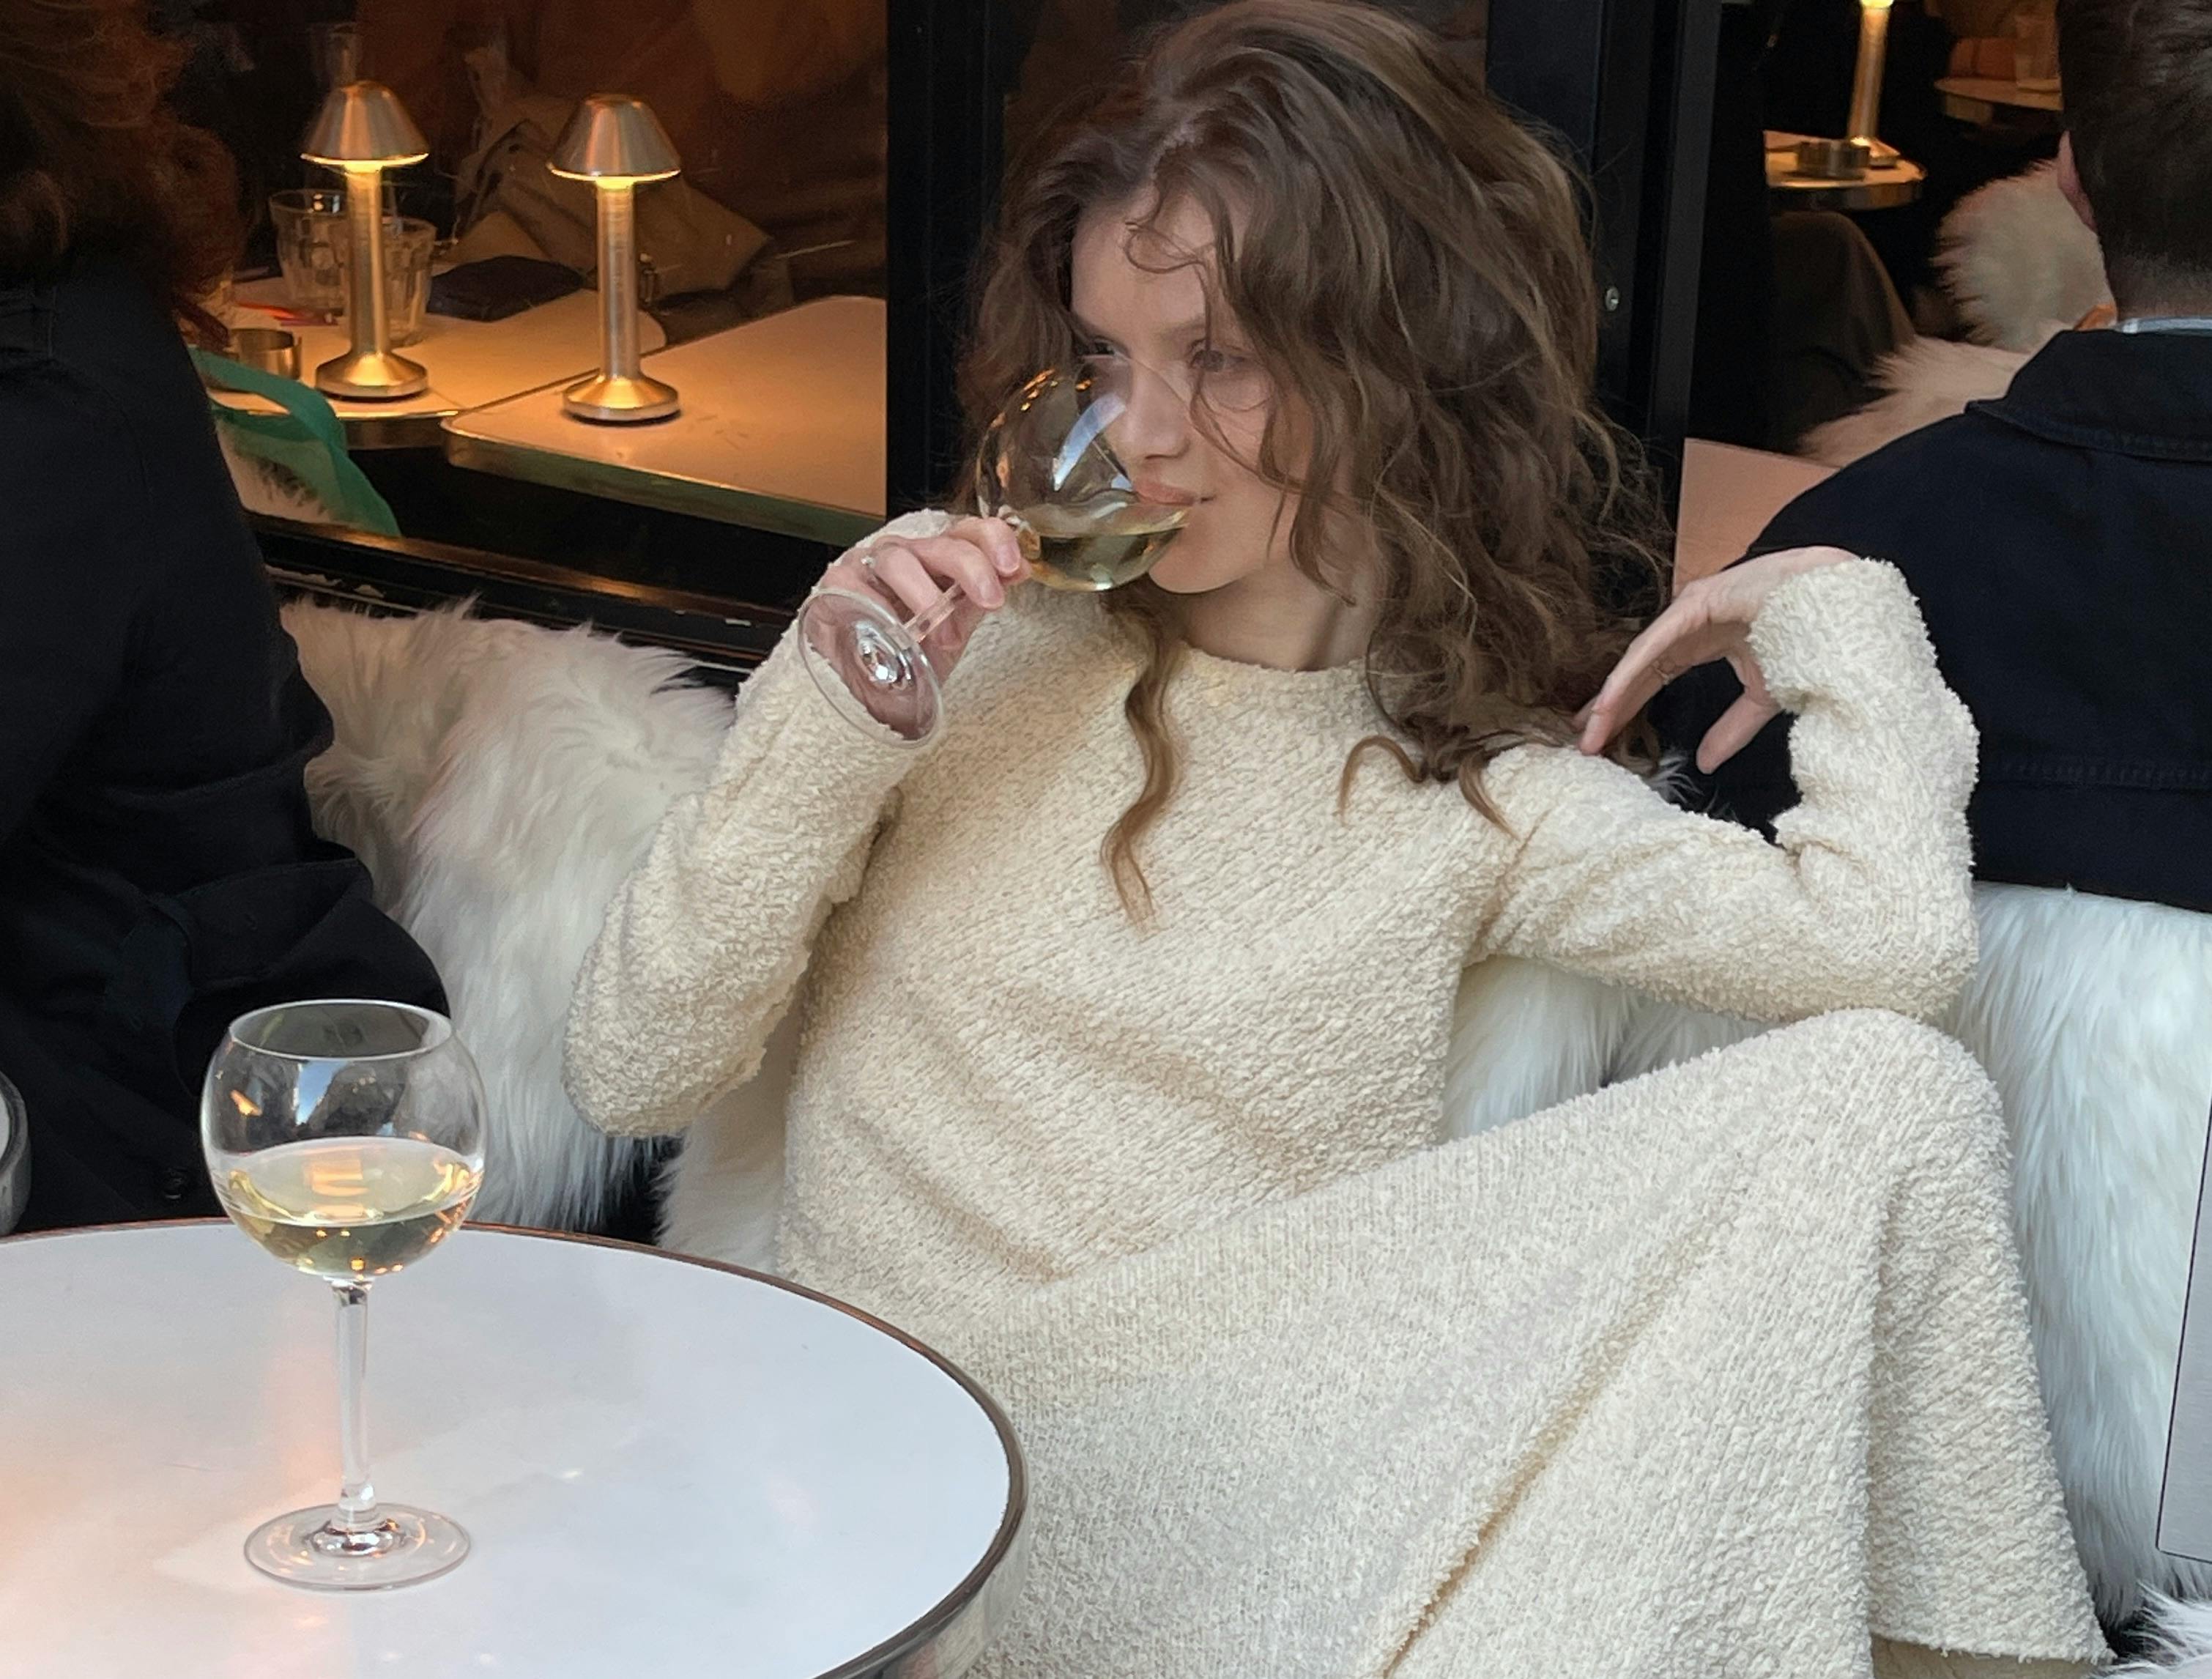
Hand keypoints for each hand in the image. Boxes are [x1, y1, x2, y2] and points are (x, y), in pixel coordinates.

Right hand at [815, 515, 1026, 675]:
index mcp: (937, 560)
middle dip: (970, 568)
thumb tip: (1019, 572)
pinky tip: (895, 632)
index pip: (968, 532)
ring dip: (927, 595)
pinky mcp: (837, 585)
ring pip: (899, 560)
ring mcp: (868, 567)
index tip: (1014, 566)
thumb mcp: (953, 628)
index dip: (994, 540)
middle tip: (991, 600)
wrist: (867, 693)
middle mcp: (905, 555)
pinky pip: (857, 586)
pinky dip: (880, 608)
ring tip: (944, 635)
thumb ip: (979, 600)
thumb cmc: (909, 654)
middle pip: (940, 544)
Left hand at [1577, 546, 1856, 770]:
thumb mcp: (1763, 696)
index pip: (1650, 679)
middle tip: (1582, 743)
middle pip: (1635, 672)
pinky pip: (1653, 645)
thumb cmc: (1806, 638)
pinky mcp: (1694, 604)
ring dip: (1611, 697)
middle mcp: (1686, 625)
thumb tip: (1706, 765)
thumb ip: (1732, 729)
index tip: (1601, 738)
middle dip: (1607, 708)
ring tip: (1589, 731)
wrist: (1839, 605)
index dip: (1625, 708)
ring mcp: (1688, 612)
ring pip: (1638, 660)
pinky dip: (1630, 674)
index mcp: (1700, 642)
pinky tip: (1609, 701)